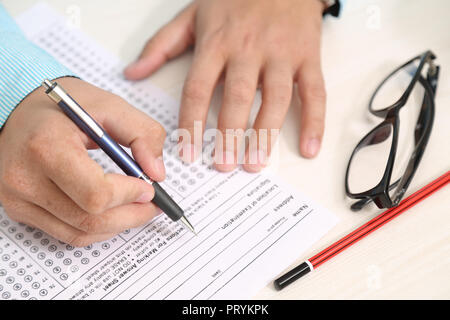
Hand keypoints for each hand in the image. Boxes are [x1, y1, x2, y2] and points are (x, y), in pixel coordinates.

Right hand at [0, 77, 165, 246]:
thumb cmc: (64, 108)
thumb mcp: (109, 106)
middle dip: (131, 215)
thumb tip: (157, 174)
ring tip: (137, 208)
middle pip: (90, 219)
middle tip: (152, 204)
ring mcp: (18, 199)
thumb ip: (142, 133)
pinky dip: (98, 229)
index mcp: (47, 146)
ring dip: (118, 226)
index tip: (148, 187)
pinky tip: (113, 213)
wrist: (19, 113)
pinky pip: (67, 234)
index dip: (129, 195)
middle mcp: (25, 177)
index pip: (95, 193)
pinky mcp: (19, 210)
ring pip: (80, 233)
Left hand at [125, 0, 325, 171]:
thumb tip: (132, 74)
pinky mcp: (308, 56)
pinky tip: (310, 147)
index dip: (191, 123)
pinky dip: (316, 121)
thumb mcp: (192, 14)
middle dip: (230, 135)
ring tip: (255, 163)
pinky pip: (315, 91)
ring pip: (277, 98)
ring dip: (266, 134)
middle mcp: (249, 50)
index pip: (199, 88)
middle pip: (239, 97)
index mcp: (217, 42)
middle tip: (224, 166)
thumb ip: (161, 45)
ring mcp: (282, 53)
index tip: (188, 153)